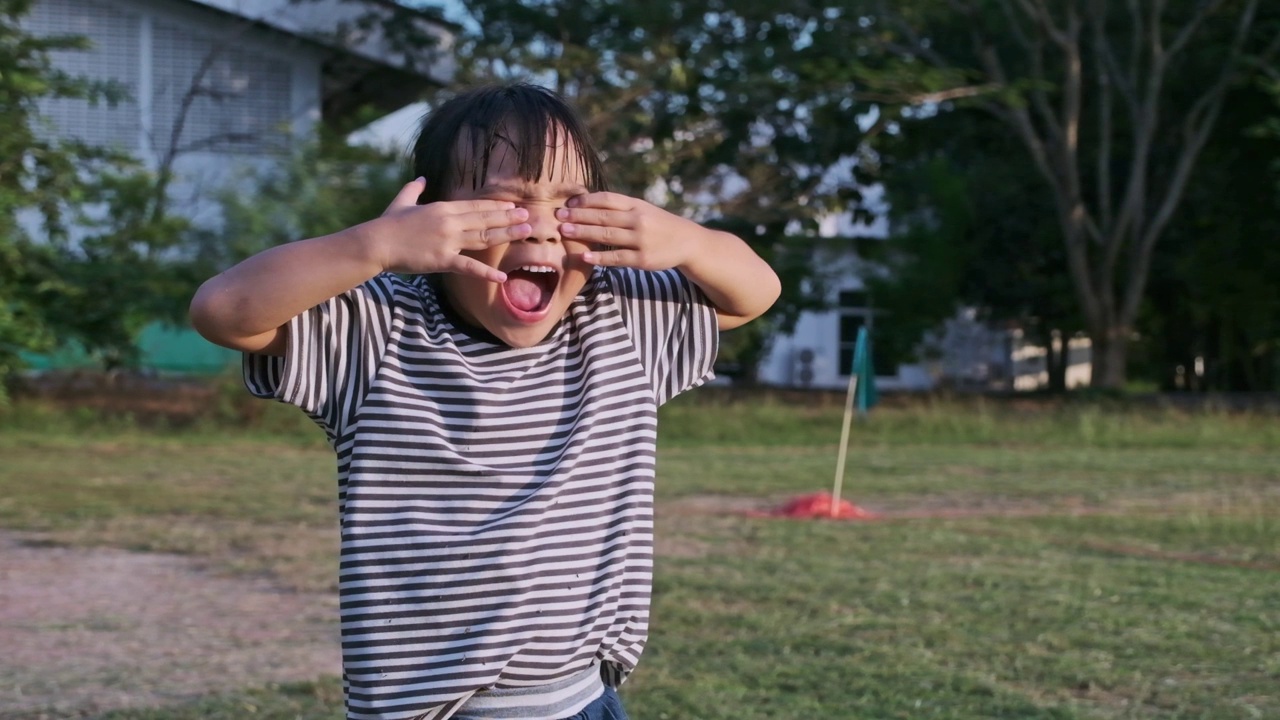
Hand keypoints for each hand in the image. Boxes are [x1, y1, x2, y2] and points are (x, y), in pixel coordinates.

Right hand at [375, 178, 531, 281]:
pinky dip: (486, 272)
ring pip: (484, 238)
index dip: (496, 207)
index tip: (513, 206)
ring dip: (507, 235)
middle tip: (529, 216)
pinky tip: (501, 276)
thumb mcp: (402, 202)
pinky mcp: (442, 260)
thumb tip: (420, 178)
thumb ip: (414, 189)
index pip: (475, 206)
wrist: (376, 242)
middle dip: (509, 218)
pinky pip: (468, 267)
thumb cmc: (387, 224)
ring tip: (526, 233)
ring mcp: (448, 241)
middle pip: (485, 219)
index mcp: (442, 208)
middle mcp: (449, 222)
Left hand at [556, 192, 698, 270]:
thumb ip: (620, 207)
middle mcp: (638, 220)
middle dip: (578, 216)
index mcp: (636, 205)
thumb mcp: (643, 209)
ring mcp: (641, 240)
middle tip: (557, 215)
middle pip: (602, 216)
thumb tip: (587, 203)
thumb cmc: (658, 224)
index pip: (606, 199)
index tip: (568, 203)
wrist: (687, 242)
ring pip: (607, 235)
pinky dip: (600, 257)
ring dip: (583, 233)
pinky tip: (584, 257)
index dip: (585, 200)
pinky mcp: (642, 260)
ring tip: (564, 232)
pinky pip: (617, 258)